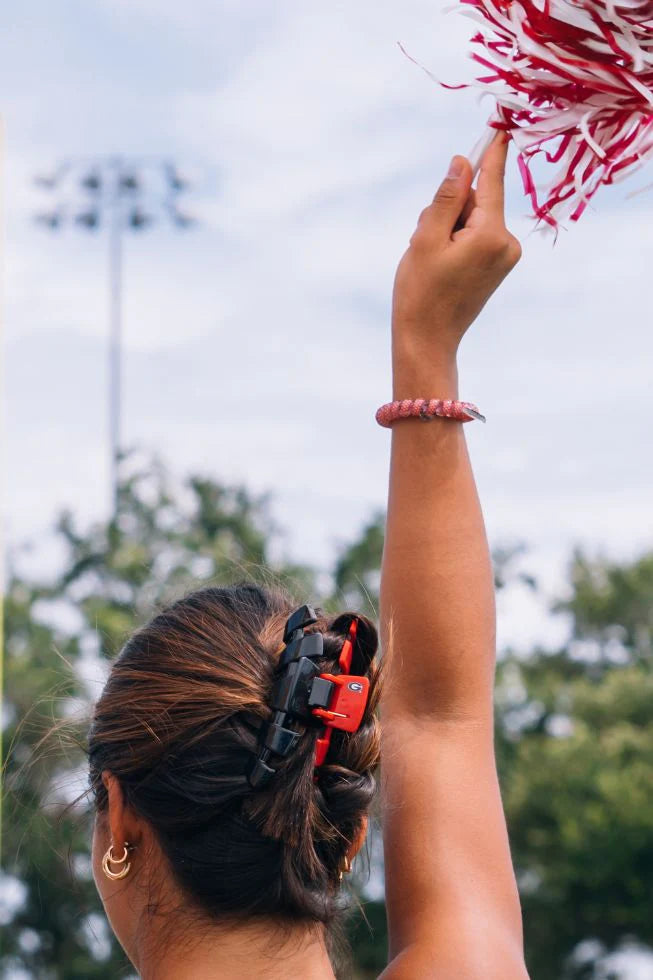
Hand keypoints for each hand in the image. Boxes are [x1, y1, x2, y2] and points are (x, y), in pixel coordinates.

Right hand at [392, 133, 520, 368]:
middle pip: (477, 201)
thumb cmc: (420, 292)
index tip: (503, 122)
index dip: (491, 151)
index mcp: (492, 234)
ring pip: (474, 219)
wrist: (428, 340)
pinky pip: (477, 235)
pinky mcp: (499, 265)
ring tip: (432, 259)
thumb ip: (447, 197)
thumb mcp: (426, 237)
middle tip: (425, 241)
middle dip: (450, 209)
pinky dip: (456, 240)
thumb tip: (464, 162)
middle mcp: (507, 243)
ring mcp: (505, 256)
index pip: (492, 180)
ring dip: (449, 228)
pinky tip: (441, 264)